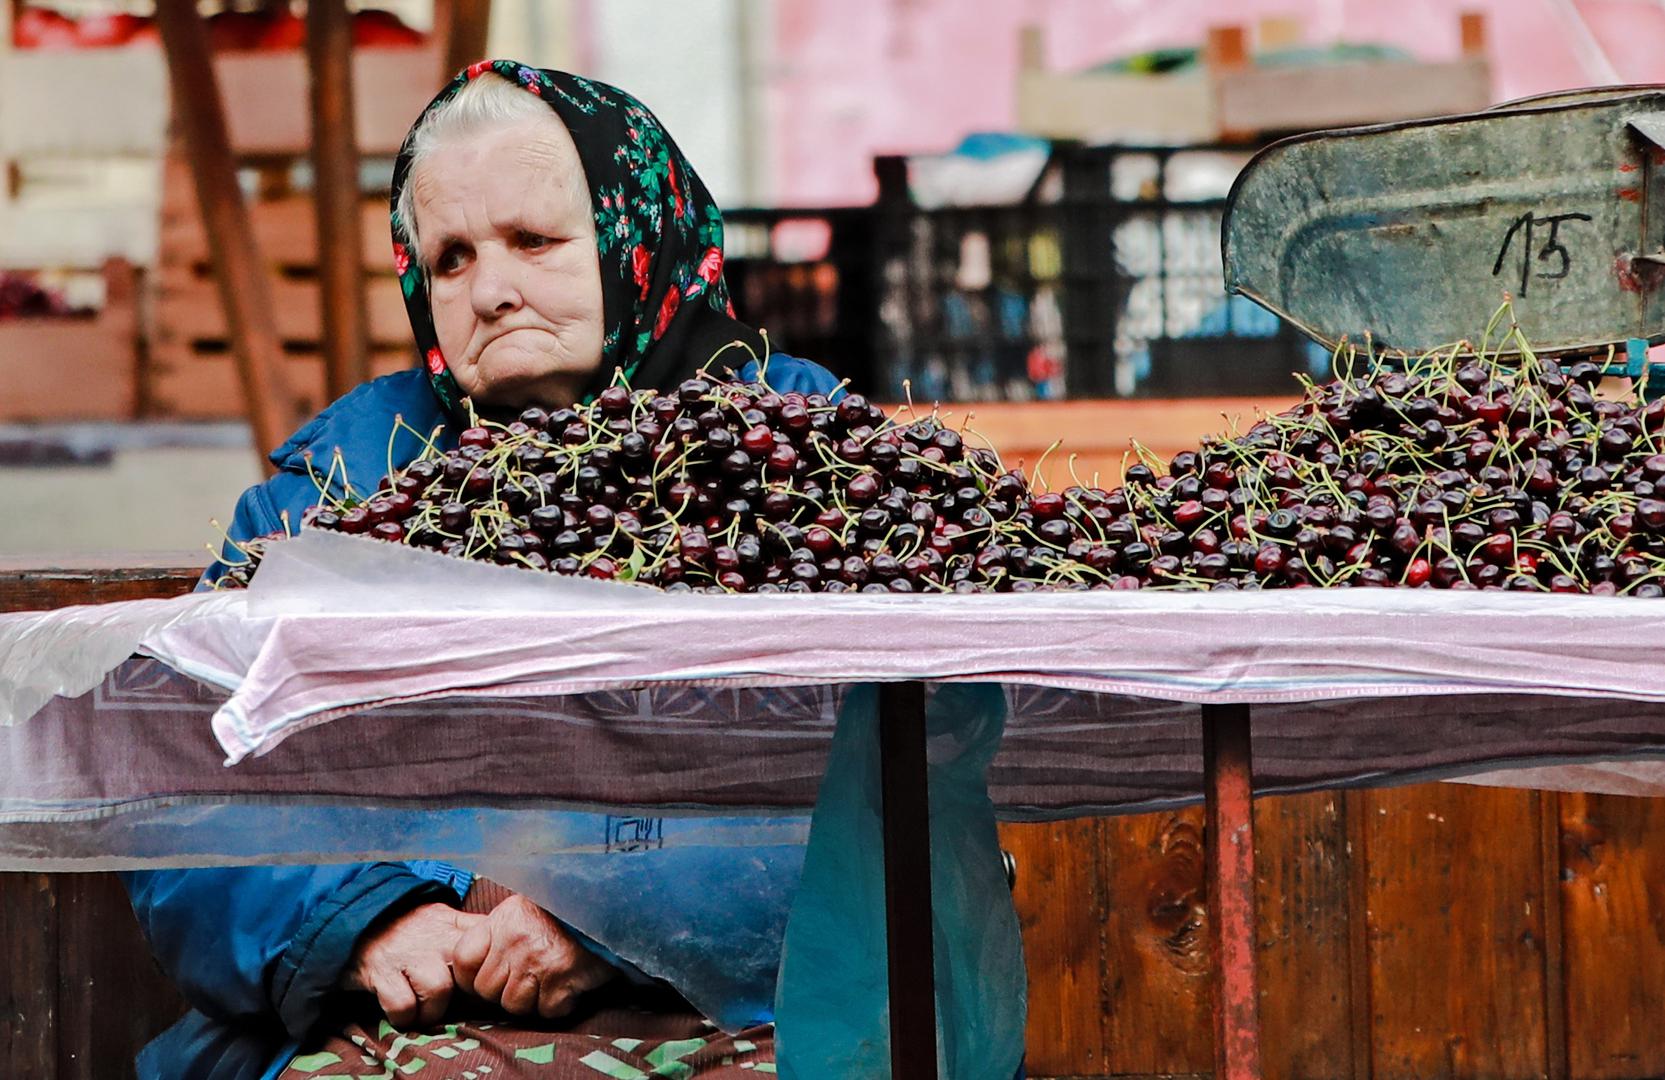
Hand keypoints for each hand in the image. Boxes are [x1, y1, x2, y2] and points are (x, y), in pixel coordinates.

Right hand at [340, 902, 482, 1028]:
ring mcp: (407, 955)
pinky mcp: (381, 973)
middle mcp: (434, 937)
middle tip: (459, 1003)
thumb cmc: (405, 927)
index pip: (489, 938)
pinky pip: (403, 1005)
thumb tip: (503, 943)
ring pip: (438, 990)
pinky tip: (403, 1012)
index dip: (493, 963)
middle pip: (469, 969)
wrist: (353, 920)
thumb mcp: (440, 916)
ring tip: (426, 1011)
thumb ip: (468, 929)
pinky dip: (404, 1016)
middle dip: (469, 992)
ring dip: (433, 1011)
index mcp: (452, 923)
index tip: (488, 980)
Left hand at [452, 893, 616, 1018]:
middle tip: (528, 977)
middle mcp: (516, 939)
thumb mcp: (523, 911)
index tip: (490, 976)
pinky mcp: (562, 979)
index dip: (472, 976)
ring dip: (532, 1001)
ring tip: (548, 980)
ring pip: (514, 1005)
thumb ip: (497, 935)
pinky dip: (558, 1004)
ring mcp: (538, 960)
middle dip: (504, 991)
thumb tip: (469, 968)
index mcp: (503, 920)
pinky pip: (546, 1011)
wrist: (609, 911)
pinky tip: (567, 986)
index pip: (462, 960)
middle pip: (487, 990)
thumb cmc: (564, 915)